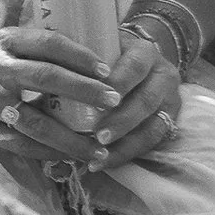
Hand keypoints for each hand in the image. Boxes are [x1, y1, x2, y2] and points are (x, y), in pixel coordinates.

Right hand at [0, 27, 124, 168]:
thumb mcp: (13, 46)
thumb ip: (45, 52)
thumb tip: (99, 67)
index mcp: (6, 41)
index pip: (48, 43)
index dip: (79, 55)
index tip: (106, 70)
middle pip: (44, 77)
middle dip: (83, 90)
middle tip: (114, 101)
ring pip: (34, 120)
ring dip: (71, 137)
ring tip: (99, 148)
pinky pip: (21, 144)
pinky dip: (49, 152)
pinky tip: (72, 157)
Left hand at [92, 30, 183, 166]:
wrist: (136, 64)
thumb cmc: (106, 59)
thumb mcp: (97, 51)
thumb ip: (79, 62)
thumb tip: (45, 77)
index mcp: (144, 52)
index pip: (134, 66)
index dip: (118, 83)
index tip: (96, 98)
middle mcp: (163, 75)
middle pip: (146, 100)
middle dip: (121, 121)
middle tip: (98, 136)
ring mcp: (170, 101)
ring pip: (153, 126)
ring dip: (124, 144)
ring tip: (99, 156)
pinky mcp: (169, 122)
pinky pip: (152, 143)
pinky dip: (126, 154)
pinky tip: (103, 162)